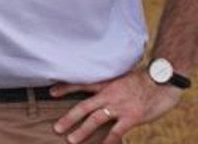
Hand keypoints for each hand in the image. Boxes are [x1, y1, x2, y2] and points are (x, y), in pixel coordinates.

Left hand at [51, 70, 182, 143]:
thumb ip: (110, 85)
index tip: (51, 92)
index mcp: (106, 84)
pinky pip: (117, 131)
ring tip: (71, 140)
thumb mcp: (122, 77)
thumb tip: (99, 90)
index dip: (66, 88)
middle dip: (69, 118)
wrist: (163, 81)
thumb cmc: (144, 80)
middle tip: (56, 128)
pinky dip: (109, 140)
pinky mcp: (132, 117)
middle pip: (84, 107)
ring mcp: (120, 106)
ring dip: (82, 131)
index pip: (81, 85)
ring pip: (96, 120)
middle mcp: (109, 95)